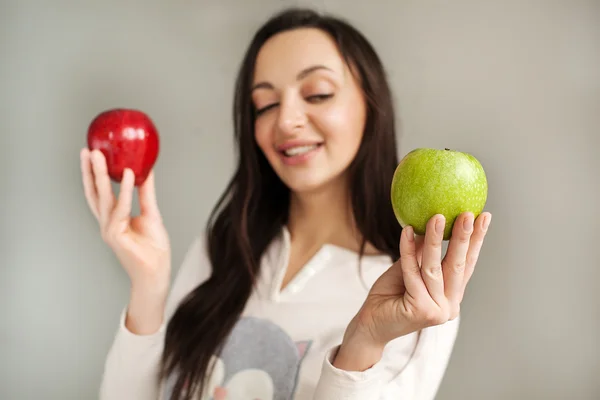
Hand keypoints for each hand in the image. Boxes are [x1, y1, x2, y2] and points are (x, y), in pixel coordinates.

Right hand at [80, 148, 170, 292]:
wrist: (157, 272)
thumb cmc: (153, 248)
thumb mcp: (151, 213)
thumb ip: (146, 193)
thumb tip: (146, 172)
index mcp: (113, 218)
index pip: (99, 192)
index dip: (93, 174)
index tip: (91, 155)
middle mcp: (107, 223)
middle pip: (94, 193)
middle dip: (90, 171)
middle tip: (88, 150)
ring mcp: (109, 229)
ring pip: (103, 197)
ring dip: (101, 175)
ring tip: (99, 156)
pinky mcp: (116, 235)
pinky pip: (121, 208)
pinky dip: (125, 190)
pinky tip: (127, 175)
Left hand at [338, 212, 490, 366]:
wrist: (370, 323)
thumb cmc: (389, 295)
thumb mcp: (409, 268)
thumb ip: (423, 253)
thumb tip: (435, 220)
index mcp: (452, 296)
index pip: (467, 264)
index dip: (476, 240)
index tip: (484, 217)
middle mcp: (449, 306)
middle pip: (458, 266)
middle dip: (465, 238)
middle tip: (469, 214)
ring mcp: (437, 310)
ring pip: (435, 268)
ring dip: (437, 239)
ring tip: (437, 216)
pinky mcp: (421, 310)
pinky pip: (413, 273)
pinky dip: (409, 250)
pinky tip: (408, 231)